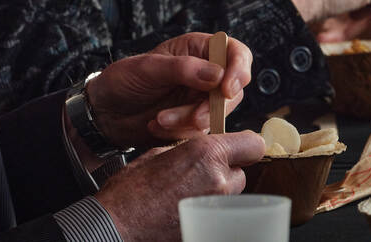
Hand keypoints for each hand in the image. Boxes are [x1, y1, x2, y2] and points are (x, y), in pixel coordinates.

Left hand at [88, 34, 253, 147]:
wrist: (106, 113)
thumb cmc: (124, 80)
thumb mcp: (149, 68)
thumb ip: (183, 69)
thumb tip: (218, 75)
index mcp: (199, 49)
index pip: (236, 53)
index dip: (238, 70)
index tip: (226, 90)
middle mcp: (206, 73)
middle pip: (233, 90)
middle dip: (211, 107)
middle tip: (192, 118)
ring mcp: (201, 99)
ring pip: (217, 114)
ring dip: (190, 121)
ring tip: (160, 120)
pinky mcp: (193, 122)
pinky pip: (201, 132)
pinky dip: (180, 133)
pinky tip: (157, 127)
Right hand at [95, 132, 265, 241]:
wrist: (117, 224)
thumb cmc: (130, 189)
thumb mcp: (159, 153)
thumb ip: (190, 148)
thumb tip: (203, 148)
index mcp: (207, 154)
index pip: (254, 145)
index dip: (246, 144)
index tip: (238, 146)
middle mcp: (218, 180)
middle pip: (241, 171)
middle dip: (226, 169)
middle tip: (201, 170)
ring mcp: (215, 208)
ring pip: (230, 192)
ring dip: (216, 189)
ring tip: (188, 190)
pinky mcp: (209, 226)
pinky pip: (217, 211)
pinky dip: (207, 207)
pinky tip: (184, 206)